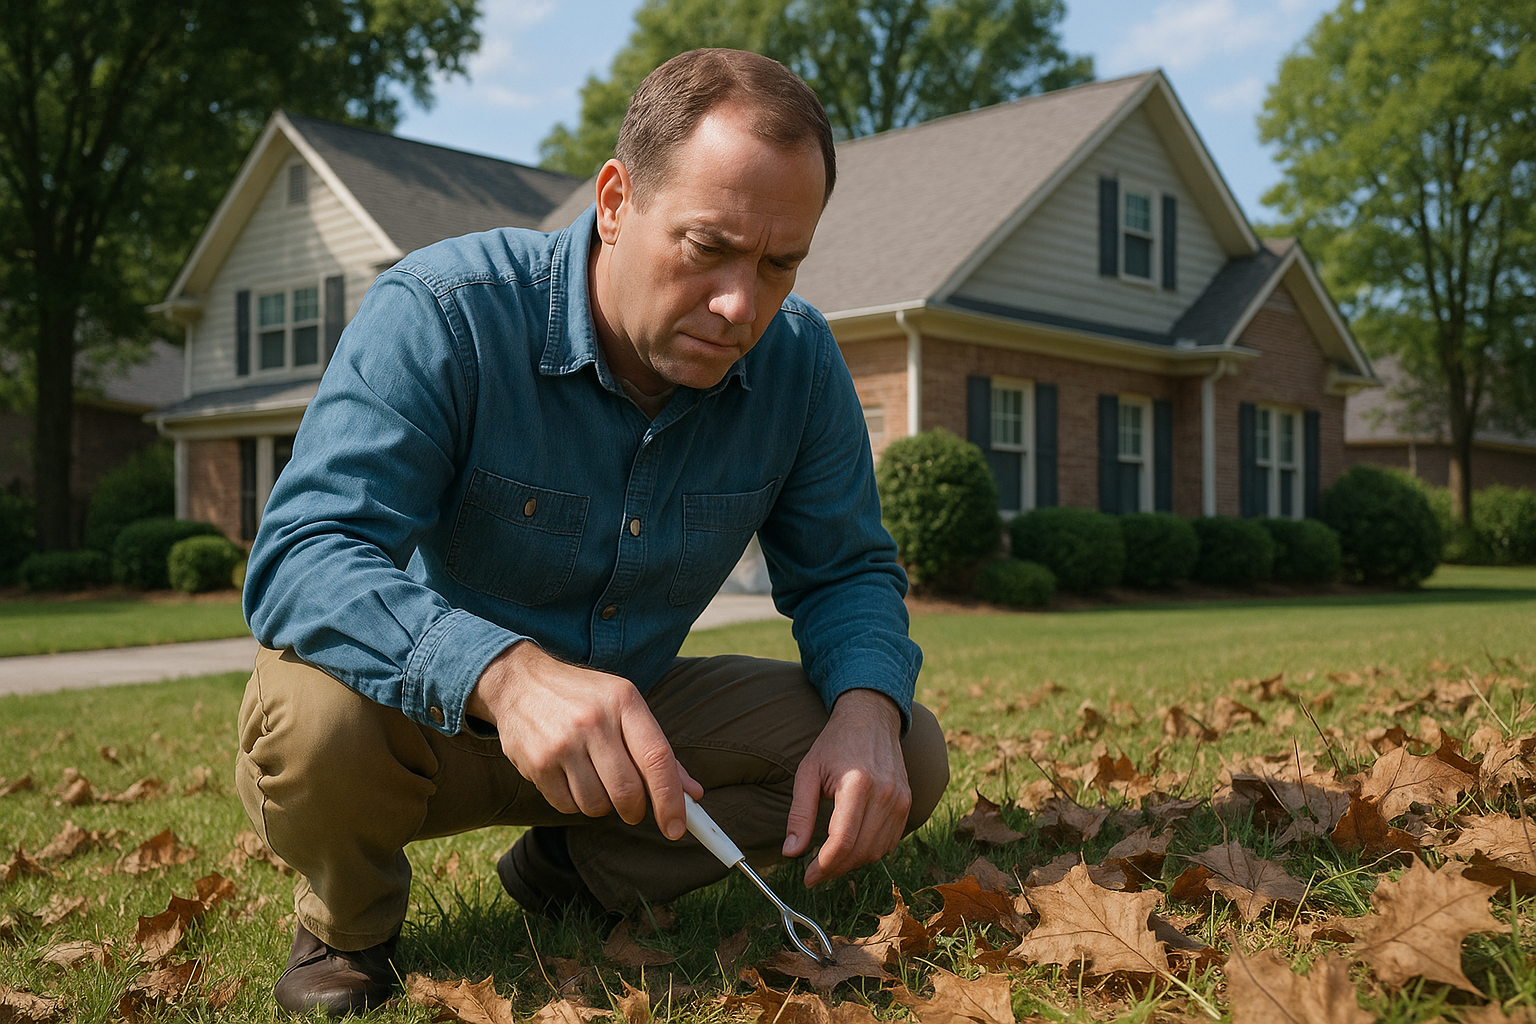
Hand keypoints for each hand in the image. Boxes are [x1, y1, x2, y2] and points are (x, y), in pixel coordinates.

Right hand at [466, 641, 702, 838]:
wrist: (521, 682)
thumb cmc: (584, 698)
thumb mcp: (625, 706)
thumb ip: (658, 750)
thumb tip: (692, 794)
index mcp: (625, 702)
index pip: (657, 758)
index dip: (671, 799)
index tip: (677, 828)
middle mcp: (594, 721)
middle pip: (627, 791)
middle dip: (635, 810)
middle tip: (632, 807)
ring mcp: (562, 742)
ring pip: (597, 805)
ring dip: (602, 804)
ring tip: (593, 778)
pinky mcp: (536, 762)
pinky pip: (567, 806)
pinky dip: (575, 802)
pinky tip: (570, 777)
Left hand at [783, 689, 909, 885]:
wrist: (871, 719)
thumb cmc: (835, 744)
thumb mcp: (808, 773)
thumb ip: (800, 814)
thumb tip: (791, 852)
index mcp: (857, 784)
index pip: (842, 841)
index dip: (823, 866)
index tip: (808, 877)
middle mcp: (885, 794)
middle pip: (860, 851)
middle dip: (835, 869)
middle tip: (815, 873)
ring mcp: (900, 800)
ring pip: (876, 852)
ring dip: (851, 863)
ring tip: (830, 860)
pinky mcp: (907, 803)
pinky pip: (889, 842)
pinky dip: (869, 852)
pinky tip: (851, 847)